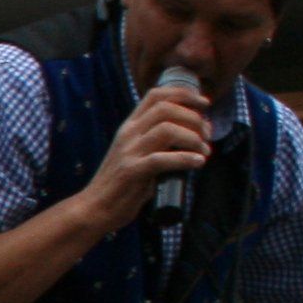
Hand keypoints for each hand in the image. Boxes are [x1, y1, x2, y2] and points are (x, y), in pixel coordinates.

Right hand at [81, 82, 210, 229]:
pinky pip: (162, 159)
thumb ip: (157, 143)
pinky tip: (198, 163)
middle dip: (194, 118)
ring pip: (167, 129)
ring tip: (204, 151)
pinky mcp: (131, 172)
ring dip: (193, 138)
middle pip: (166, 108)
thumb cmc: (121, 184)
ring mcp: (128, 152)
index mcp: (129, 126)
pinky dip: (185, 159)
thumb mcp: (136, 154)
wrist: (94, 208)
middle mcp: (128, 134)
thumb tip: (191, 138)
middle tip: (207, 134)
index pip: (156, 95)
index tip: (204, 104)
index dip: (184, 94)